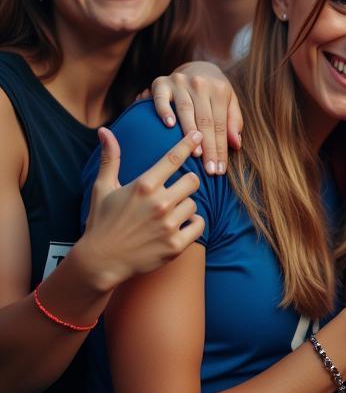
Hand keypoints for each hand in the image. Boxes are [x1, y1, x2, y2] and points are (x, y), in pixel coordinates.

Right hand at [75, 128, 205, 292]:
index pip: (173, 158)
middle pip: (193, 181)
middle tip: (174, 192)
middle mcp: (159, 204)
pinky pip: (199, 225)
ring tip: (166, 215)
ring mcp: (168, 225)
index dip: (188, 144)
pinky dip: (192, 224)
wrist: (100, 262)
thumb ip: (110, 159)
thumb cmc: (102, 222)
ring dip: (184, 207)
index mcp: (143, 186)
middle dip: (186, 184)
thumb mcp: (102, 189)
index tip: (198, 135)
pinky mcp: (176, 245)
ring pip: (194, 204)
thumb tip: (105, 130)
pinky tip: (178, 226)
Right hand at [150, 62, 242, 173]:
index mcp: (219, 90)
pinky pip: (161, 98)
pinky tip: (168, 125)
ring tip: (194, 154)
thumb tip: (236, 145)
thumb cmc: (215, 92)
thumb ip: (233, 121)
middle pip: (205, 121)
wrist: (196, 66)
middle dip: (208, 147)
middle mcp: (200, 84)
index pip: (220, 125)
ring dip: (189, 133)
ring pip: (186, 111)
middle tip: (208, 169)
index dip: (220, 149)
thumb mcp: (230, 102)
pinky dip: (164, 110)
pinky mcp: (161, 82)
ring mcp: (180, 82)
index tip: (220, 170)